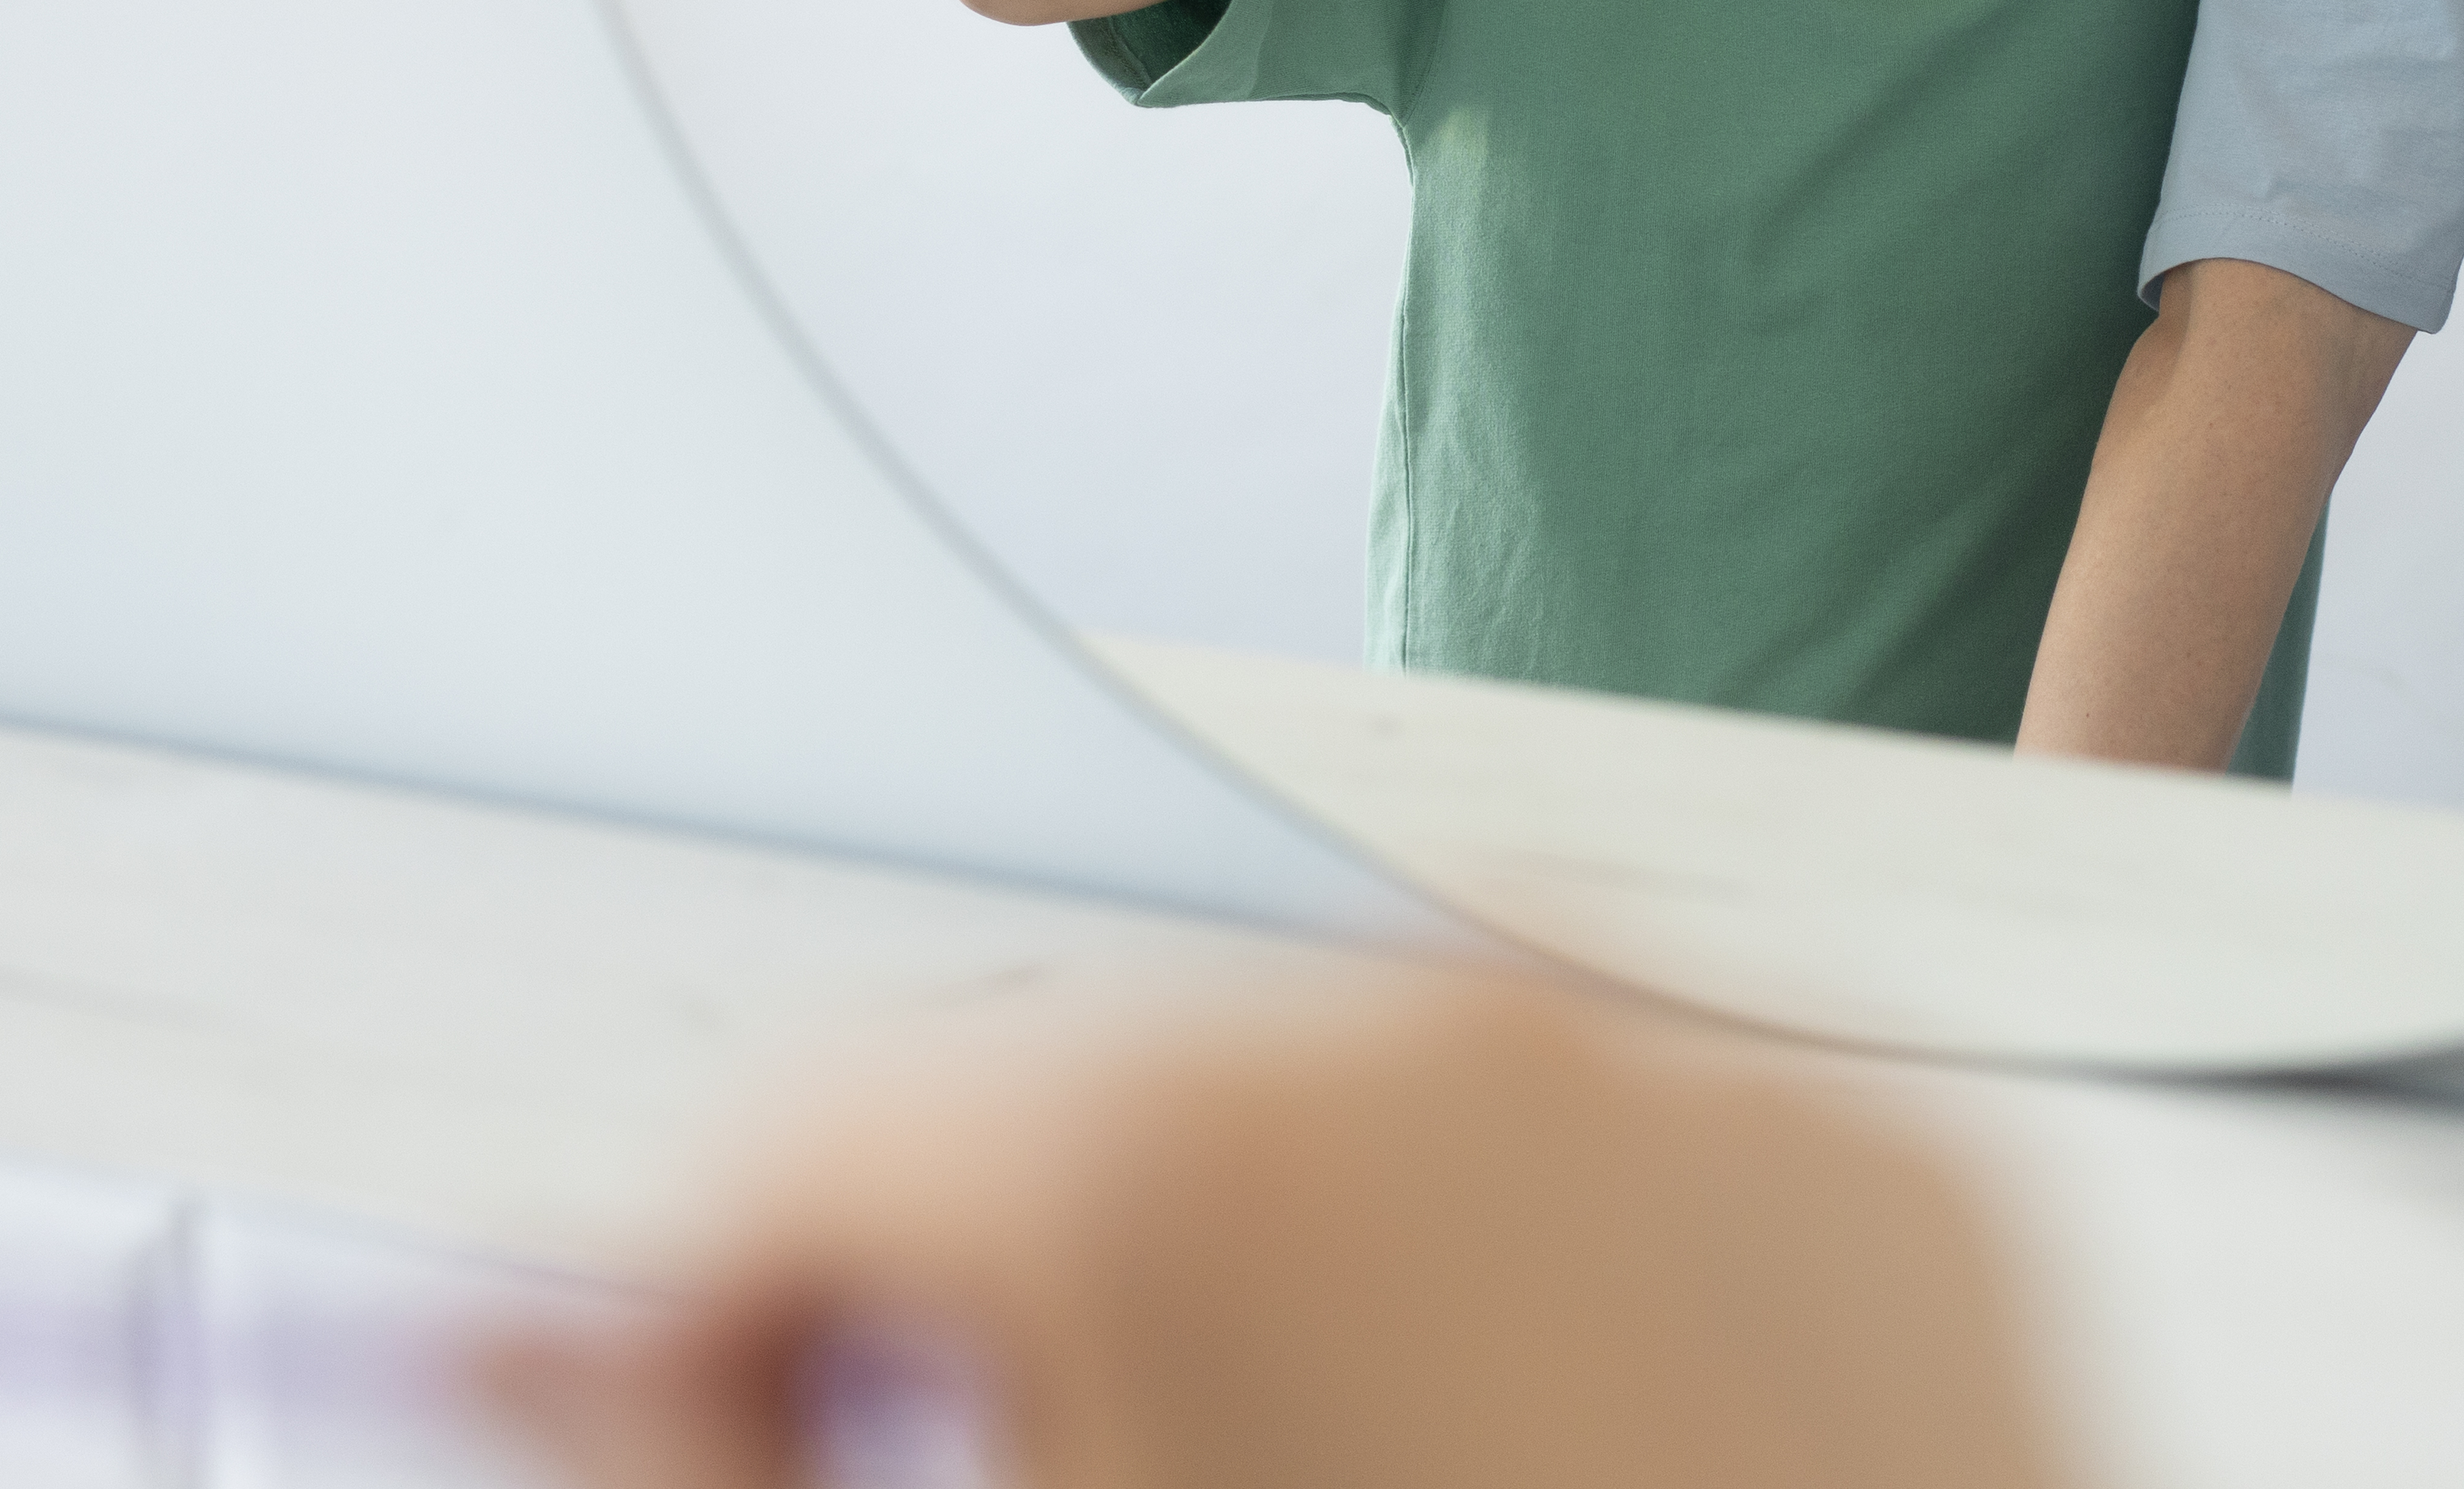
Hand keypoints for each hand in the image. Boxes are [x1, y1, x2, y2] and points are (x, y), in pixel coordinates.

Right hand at [483, 978, 2074, 1488]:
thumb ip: (725, 1453)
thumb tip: (550, 1351)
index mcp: (1178, 1147)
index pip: (804, 1138)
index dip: (734, 1324)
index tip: (777, 1435)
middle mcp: (1443, 1020)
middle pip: (1090, 1107)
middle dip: (1031, 1300)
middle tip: (1100, 1464)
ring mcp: (1713, 1072)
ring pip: (1369, 1119)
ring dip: (1299, 1276)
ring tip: (1361, 1471)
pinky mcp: (1914, 1168)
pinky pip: (1641, 1155)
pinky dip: (1564, 1281)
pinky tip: (1567, 1461)